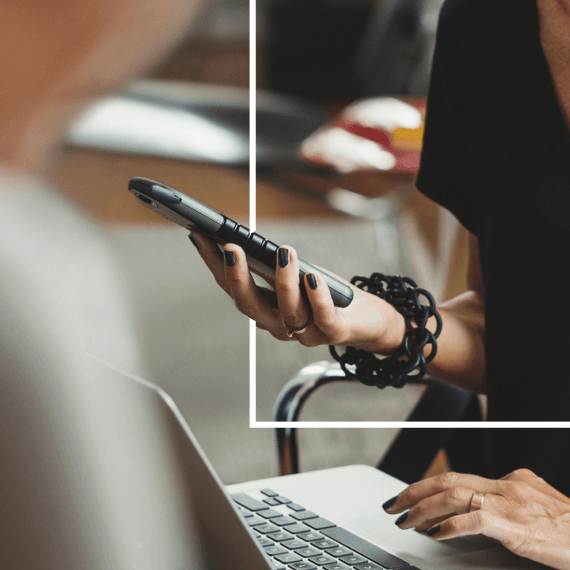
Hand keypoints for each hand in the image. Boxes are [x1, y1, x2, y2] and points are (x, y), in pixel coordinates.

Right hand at [187, 234, 404, 351]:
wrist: (369, 320)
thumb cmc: (327, 291)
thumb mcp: (295, 273)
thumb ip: (271, 264)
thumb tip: (244, 238)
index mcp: (264, 309)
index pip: (232, 288)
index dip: (214, 264)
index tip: (200, 236)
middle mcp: (279, 325)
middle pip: (250, 306)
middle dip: (237, 277)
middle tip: (231, 247)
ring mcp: (305, 332)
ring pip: (288, 311)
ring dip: (283, 281)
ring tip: (283, 252)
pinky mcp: (334, 333)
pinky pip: (323, 317)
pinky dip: (316, 297)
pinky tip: (313, 276)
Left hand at [384, 469, 569, 569]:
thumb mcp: (539, 509)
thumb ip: (510, 507)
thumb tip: (478, 515)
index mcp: (513, 481)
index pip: (461, 479)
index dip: (430, 488)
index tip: (410, 498)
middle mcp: (508, 486)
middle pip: (450, 480)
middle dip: (414, 491)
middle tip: (392, 505)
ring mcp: (511, 504)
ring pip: (454, 496)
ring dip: (423, 509)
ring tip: (405, 521)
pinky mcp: (516, 526)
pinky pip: (473, 519)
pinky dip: (449, 525)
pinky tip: (436, 535)